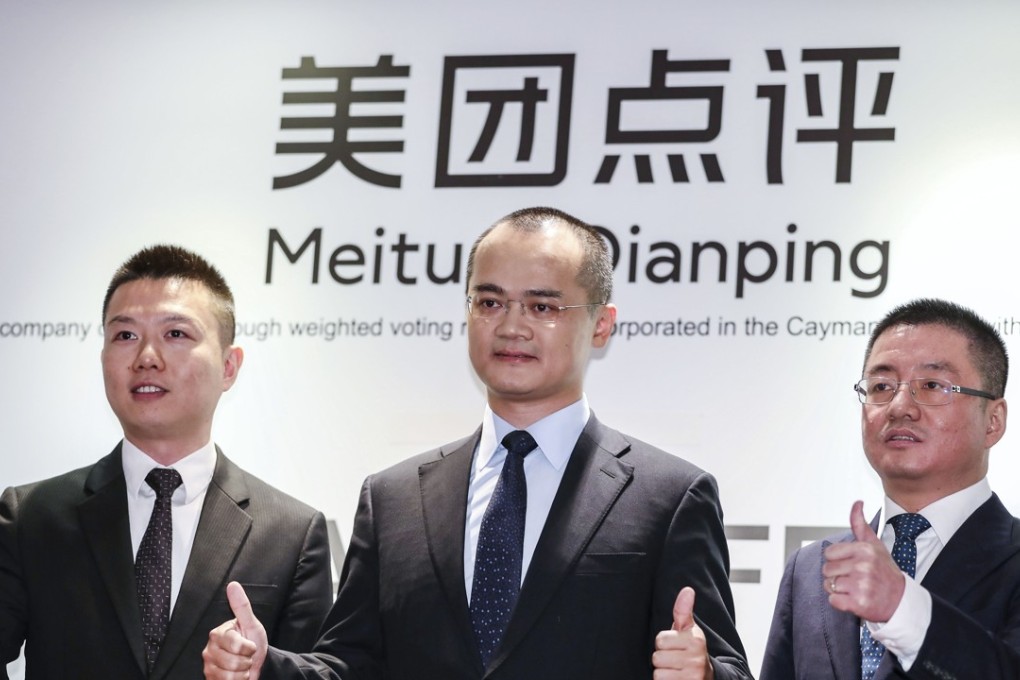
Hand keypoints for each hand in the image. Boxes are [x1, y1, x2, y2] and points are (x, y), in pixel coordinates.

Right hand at [202, 581, 267, 678]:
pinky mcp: (210, 679)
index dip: (249, 648)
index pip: (237, 646)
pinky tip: (236, 675)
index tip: (250, 644)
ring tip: (242, 665)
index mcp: (218, 634)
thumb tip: (233, 585)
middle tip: (246, 656)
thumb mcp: (251, 624)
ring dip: (243, 673)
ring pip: (230, 676)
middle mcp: (209, 649)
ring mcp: (208, 666)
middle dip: (246, 661)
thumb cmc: (253, 641)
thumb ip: (242, 606)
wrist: (255, 662)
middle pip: (233, 663)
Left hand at [652, 587, 713, 679]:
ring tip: (675, 670)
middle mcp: (697, 658)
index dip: (663, 644)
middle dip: (663, 660)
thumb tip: (687, 590)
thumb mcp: (688, 630)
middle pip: (657, 657)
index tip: (674, 646)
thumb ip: (683, 611)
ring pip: (658, 673)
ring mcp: (693, 675)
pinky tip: (676, 679)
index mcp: (695, 639)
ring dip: (663, 673)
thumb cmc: (691, 650)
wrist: (706, 676)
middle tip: (675, 660)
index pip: (660, 640)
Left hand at [822, 500, 905, 622]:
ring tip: (855, 589)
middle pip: (827, 569)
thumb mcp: (874, 545)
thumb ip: (860, 524)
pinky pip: (833, 601)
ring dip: (838, 589)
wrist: (901, 601)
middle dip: (836, 575)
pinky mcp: (859, 604)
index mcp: (864, 550)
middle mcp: (863, 566)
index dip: (837, 560)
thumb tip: (857, 503)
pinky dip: (840, 603)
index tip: (852, 564)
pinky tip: (854, 599)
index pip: (829, 553)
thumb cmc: (884, 571)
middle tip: (855, 578)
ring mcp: (861, 585)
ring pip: (829, 585)